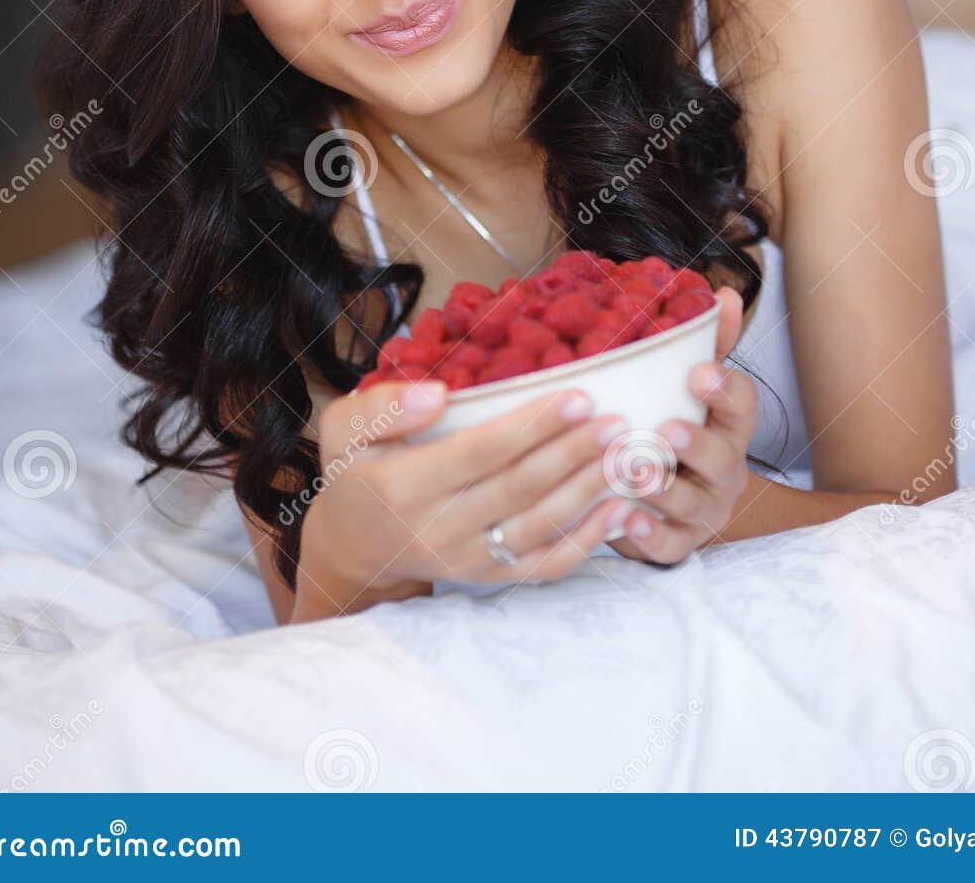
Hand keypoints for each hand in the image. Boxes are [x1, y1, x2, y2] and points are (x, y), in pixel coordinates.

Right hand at [294, 378, 640, 614]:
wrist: (352, 548)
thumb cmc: (356, 472)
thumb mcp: (345, 428)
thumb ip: (384, 405)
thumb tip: (439, 394)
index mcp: (405, 486)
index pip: (482, 452)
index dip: (533, 427)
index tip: (579, 396)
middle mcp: (439, 530)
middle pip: (520, 489)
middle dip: (574, 454)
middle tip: (618, 421)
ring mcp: (467, 562)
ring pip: (539, 526)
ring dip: (589, 491)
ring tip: (629, 456)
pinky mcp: (488, 580)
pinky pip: (544, 565)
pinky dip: (586, 541)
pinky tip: (619, 508)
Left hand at [610, 286, 757, 565]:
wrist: (676, 501)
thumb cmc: (680, 426)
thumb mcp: (693, 386)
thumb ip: (708, 342)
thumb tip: (726, 293)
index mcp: (728, 426)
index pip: (742, 406)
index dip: (725, 390)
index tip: (699, 372)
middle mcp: (724, 469)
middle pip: (723, 459)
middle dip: (697, 444)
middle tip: (667, 430)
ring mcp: (705, 509)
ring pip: (694, 504)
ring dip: (665, 489)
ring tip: (637, 473)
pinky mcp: (680, 542)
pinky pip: (670, 545)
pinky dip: (650, 534)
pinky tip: (626, 518)